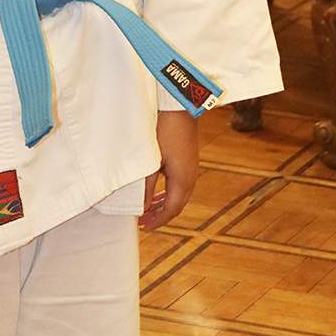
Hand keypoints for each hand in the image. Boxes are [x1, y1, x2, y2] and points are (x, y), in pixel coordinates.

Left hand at [139, 110, 198, 232]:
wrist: (179, 108)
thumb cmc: (164, 131)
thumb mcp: (152, 161)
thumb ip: (147, 186)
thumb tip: (143, 207)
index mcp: (182, 180)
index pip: (171, 210)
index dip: (157, 221)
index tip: (144, 227)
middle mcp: (190, 177)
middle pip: (177, 206)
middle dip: (160, 216)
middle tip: (143, 222)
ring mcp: (192, 168)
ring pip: (179, 196)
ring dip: (165, 205)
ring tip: (149, 209)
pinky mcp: (190, 161)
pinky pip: (181, 185)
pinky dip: (169, 194)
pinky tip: (159, 191)